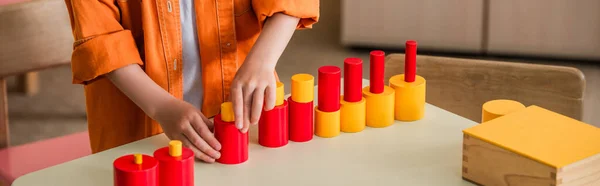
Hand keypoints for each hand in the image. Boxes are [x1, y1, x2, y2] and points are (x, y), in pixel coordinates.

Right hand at [152, 97, 221, 162]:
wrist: (163, 108)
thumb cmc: (181, 109)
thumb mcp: (195, 111)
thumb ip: (205, 122)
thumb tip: (214, 134)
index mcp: (191, 116)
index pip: (203, 130)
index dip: (211, 140)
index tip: (219, 147)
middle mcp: (183, 124)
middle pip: (197, 141)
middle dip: (208, 150)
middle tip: (217, 155)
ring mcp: (176, 132)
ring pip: (190, 147)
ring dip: (201, 155)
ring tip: (210, 159)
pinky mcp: (172, 138)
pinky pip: (184, 148)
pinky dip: (193, 153)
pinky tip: (200, 156)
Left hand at [230, 13, 299, 132]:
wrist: (261, 57)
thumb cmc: (247, 72)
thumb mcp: (237, 80)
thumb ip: (235, 94)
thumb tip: (232, 111)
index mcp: (237, 83)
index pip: (237, 102)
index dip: (238, 115)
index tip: (238, 125)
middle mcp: (248, 83)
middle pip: (247, 104)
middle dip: (245, 119)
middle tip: (244, 130)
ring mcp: (260, 83)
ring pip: (258, 103)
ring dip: (256, 115)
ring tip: (254, 122)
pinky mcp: (270, 83)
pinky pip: (270, 98)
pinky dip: (268, 106)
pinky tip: (266, 110)